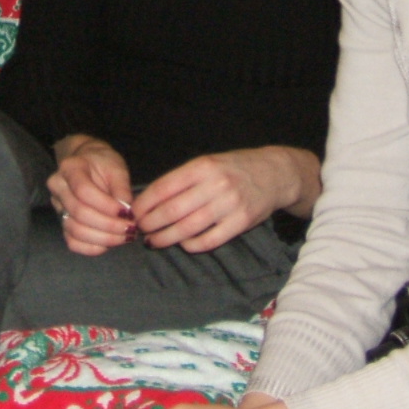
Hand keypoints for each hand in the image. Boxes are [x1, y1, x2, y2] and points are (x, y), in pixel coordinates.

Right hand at [47, 136, 135, 255]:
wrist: (87, 163)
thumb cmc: (103, 163)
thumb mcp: (116, 168)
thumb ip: (121, 189)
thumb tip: (127, 214)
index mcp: (70, 168)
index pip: (83, 191)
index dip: (106, 205)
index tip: (127, 212)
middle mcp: (58, 188)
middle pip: (79, 213)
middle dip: (109, 225)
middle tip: (131, 228)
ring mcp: (58, 207)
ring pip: (75, 230)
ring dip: (103, 238)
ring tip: (124, 236)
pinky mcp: (62, 222)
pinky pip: (72, 242)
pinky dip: (92, 247)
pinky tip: (109, 243)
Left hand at [132, 147, 311, 251]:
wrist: (273, 174)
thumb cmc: (232, 169)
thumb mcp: (207, 164)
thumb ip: (182, 180)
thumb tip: (149, 199)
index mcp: (202, 166)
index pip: (164, 187)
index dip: (145, 203)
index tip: (134, 213)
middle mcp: (215, 184)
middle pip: (172, 211)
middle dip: (151, 223)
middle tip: (140, 230)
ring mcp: (229, 204)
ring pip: (188, 228)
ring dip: (166, 238)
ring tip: (154, 241)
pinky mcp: (241, 222)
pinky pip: (210, 239)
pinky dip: (192, 245)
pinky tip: (183, 244)